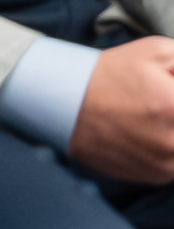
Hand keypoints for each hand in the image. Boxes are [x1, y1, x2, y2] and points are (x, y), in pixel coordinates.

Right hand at [69, 36, 173, 183]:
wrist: (64, 103)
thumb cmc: (112, 73)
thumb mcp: (156, 52)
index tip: (173, 97)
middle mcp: (173, 142)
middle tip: (165, 109)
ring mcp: (165, 164)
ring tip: (159, 119)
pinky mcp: (154, 177)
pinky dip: (172, 150)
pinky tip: (154, 133)